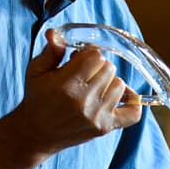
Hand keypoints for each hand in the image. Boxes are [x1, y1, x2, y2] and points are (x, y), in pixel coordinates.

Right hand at [15, 28, 143, 156]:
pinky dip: (132, 102)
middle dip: (97, 68)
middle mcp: (84, 101)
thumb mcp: (36, 71)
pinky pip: (133, 113)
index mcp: (66, 84)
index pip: (95, 56)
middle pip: (109, 68)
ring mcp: (97, 116)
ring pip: (120, 85)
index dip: (88, 55)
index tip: (79, 60)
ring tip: (94, 89)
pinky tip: (122, 97)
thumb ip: (51, 51)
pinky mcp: (105, 128)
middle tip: (84, 76)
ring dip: (109, 83)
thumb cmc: (37, 99)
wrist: (36, 134)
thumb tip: (56, 33)